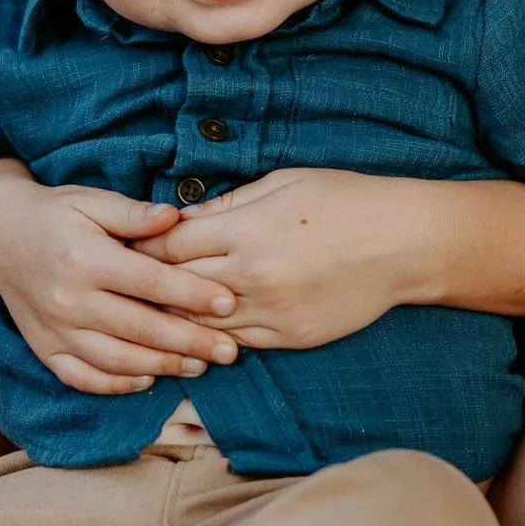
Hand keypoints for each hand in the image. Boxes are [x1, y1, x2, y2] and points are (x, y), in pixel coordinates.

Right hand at [0, 160, 240, 395]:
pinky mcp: (44, 348)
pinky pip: (82, 377)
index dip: (191, 294)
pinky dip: (115, 384)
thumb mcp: (91, 200)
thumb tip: (176, 217)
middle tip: (230, 350)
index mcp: (86, 259)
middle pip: (140, 327)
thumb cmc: (55, 212)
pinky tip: (147, 379)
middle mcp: (69, 300)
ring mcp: (55, 329)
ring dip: (162, 365)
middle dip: (189, 341)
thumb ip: (133, 213)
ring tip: (200, 365)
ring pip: (116, 358)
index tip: (228, 303)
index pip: (149, 282)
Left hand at [130, 169, 425, 349]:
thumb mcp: (283, 183)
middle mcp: (254, 277)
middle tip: (121, 285)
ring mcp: (272, 313)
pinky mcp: (289, 338)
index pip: (171, 246)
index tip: (125, 246)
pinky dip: (212, 337)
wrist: (403, 243)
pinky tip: (195, 332)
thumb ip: (228, 204)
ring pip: (200, 324)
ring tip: (148, 314)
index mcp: (248, 231)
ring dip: (173, 319)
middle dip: (147, 286)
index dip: (143, 246)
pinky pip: (237, 343)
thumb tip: (181, 219)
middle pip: (177, 289)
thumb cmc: (345, 200)